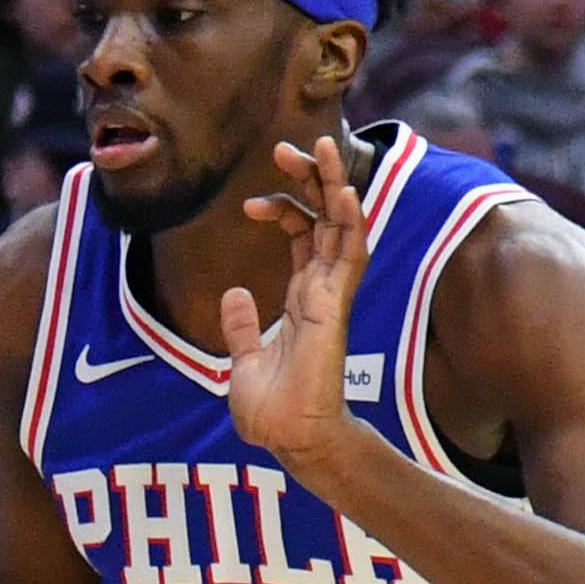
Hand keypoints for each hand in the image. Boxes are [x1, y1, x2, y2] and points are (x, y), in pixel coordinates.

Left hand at [222, 135, 374, 472]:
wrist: (287, 438)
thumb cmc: (272, 409)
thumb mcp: (244, 360)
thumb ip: (243, 326)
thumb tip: (234, 295)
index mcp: (303, 297)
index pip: (303, 236)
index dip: (282, 208)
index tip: (249, 199)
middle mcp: (322, 290)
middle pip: (325, 219)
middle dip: (312, 180)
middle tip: (286, 148)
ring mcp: (332, 296)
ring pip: (343, 226)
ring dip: (334, 185)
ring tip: (323, 145)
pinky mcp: (335, 308)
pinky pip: (350, 257)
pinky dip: (349, 223)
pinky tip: (344, 192)